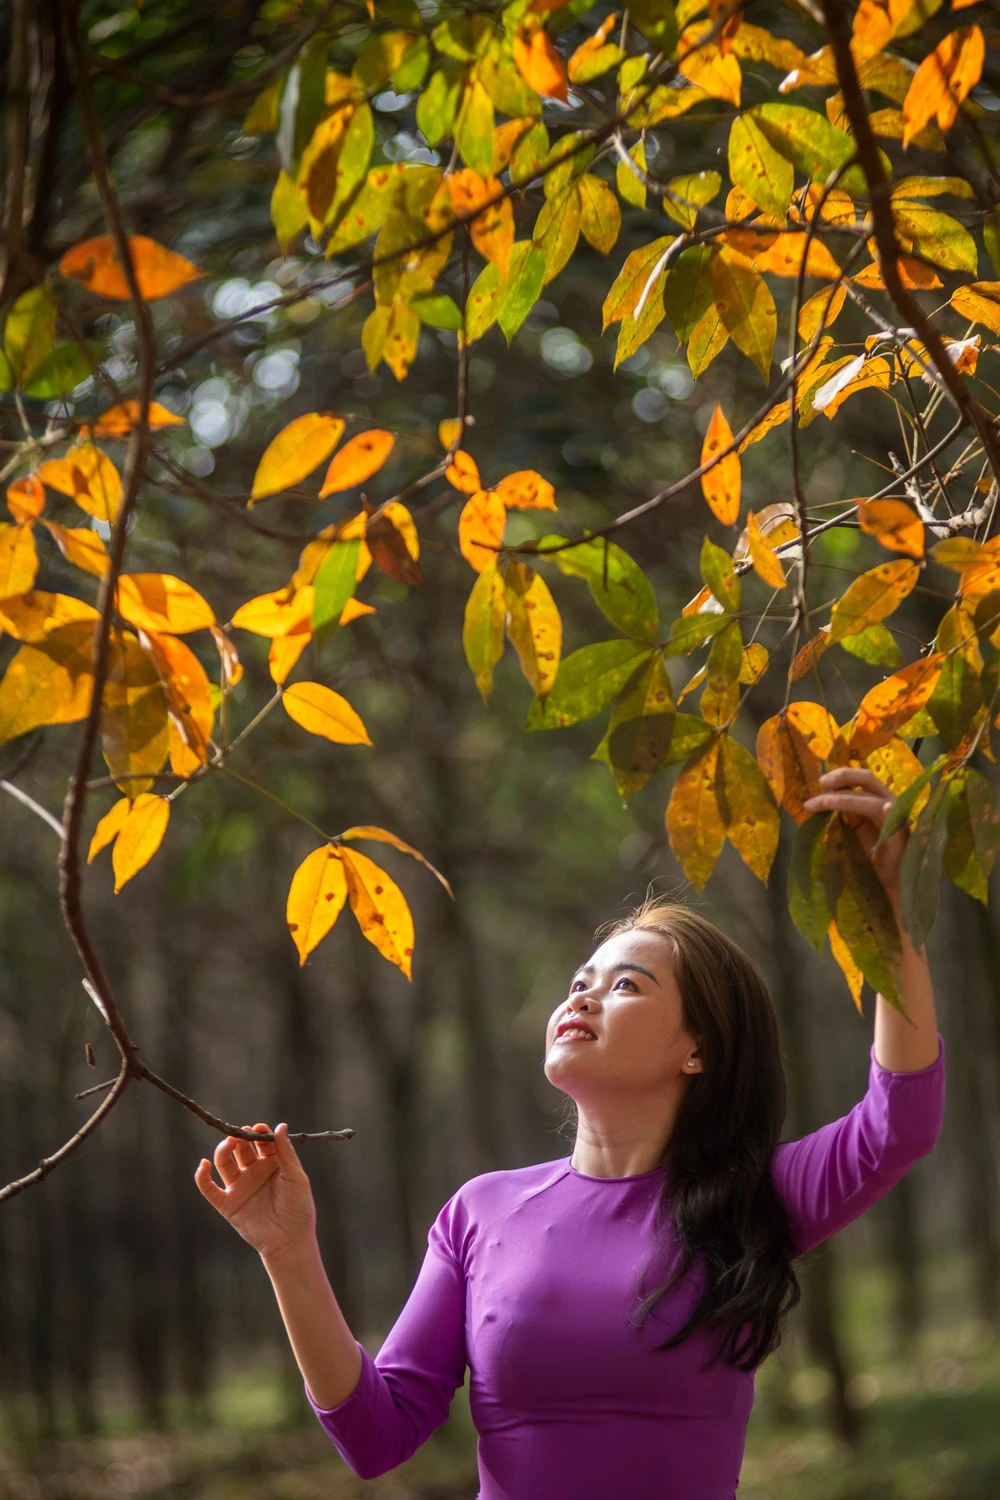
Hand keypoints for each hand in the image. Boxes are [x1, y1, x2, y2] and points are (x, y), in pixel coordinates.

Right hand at [194, 1122, 316, 1264]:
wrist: (289, 1241)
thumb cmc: (298, 1209)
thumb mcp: (296, 1177)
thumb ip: (286, 1152)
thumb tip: (281, 1126)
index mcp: (272, 1163)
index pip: (261, 1141)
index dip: (258, 1132)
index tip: (258, 1127)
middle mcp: (253, 1172)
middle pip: (241, 1148)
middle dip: (240, 1138)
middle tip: (241, 1133)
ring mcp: (239, 1187)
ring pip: (224, 1163)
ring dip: (223, 1151)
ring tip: (228, 1144)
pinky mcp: (227, 1204)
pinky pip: (209, 1188)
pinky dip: (202, 1177)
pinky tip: (203, 1165)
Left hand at [802, 767, 905, 902]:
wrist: (893, 884)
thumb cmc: (875, 858)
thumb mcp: (858, 831)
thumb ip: (849, 813)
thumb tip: (828, 796)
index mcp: (878, 801)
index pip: (861, 779)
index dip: (842, 776)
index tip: (820, 782)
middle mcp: (889, 804)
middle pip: (868, 779)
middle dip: (844, 777)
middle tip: (821, 783)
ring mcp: (897, 820)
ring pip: (872, 801)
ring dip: (846, 799)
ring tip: (825, 802)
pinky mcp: (902, 838)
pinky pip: (896, 823)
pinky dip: (890, 813)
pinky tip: (885, 808)